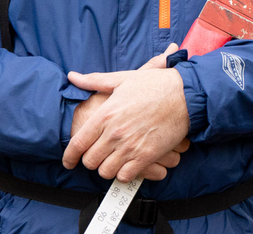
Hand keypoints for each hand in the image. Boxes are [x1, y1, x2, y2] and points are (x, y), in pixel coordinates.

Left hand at [64, 44, 190, 181]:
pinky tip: (128, 164)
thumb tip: (73, 77)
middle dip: (91, 161)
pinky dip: (124, 173)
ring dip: (107, 168)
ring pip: (105, 171)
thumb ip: (94, 81)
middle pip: (89, 161)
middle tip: (97, 156)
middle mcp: (115, 133)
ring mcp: (130, 146)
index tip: (68, 161)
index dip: (69, 156)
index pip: (78, 143)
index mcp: (106, 114)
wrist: (185, 94)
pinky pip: (125, 176)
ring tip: (113, 160)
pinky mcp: (146, 156)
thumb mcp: (122, 79)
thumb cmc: (155, 85)